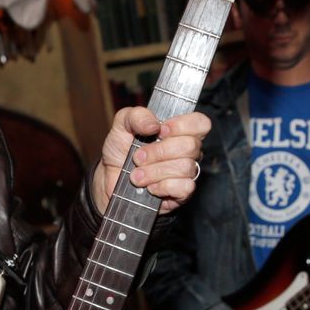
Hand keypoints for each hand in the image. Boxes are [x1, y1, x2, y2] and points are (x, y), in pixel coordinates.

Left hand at [92, 107, 210, 214]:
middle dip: (158, 151)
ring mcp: (187, 172)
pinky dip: (162, 187)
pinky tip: (149, 187)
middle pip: (190, 146)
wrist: (109, 178)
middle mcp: (187, 151)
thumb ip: (137, 116)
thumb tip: (154, 125)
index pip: (200, 123)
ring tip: (136, 175)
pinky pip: (184, 187)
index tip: (160, 130)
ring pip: (184, 167)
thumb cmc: (121, 149)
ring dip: (154, 171)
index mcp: (179, 130)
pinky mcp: (182, 193)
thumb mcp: (122, 124)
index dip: (183, 125)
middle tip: (137, 157)